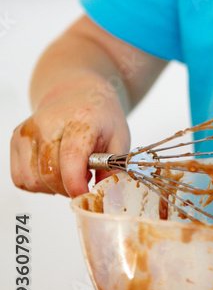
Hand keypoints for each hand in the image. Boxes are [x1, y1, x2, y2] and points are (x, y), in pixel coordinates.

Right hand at [10, 78, 130, 197]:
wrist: (78, 93)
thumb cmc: (100, 116)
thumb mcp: (119, 137)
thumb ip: (113, 168)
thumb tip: (103, 196)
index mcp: (80, 119)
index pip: (70, 157)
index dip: (76, 184)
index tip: (86, 195)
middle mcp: (48, 123)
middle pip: (49, 174)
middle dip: (68, 187)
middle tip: (84, 179)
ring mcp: (28, 131)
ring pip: (32, 180)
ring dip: (52, 188)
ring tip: (69, 174)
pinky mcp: (16, 139)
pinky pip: (20, 178)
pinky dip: (37, 184)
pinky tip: (53, 172)